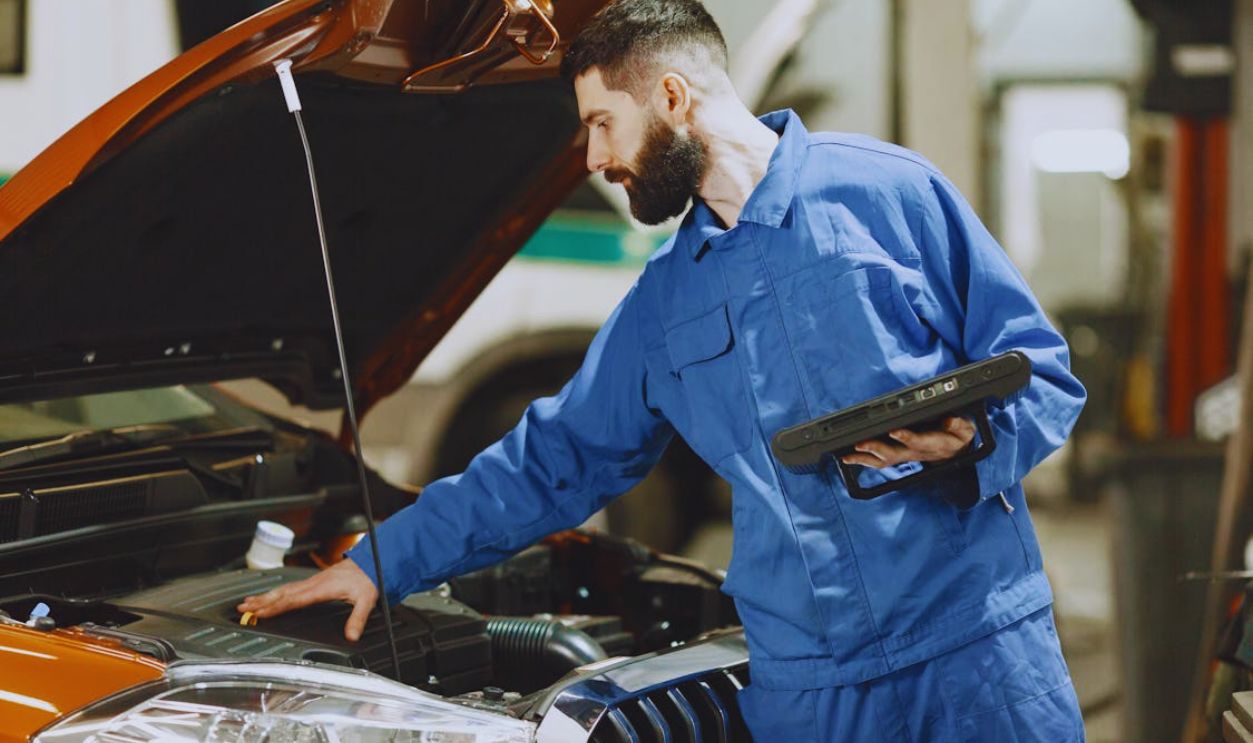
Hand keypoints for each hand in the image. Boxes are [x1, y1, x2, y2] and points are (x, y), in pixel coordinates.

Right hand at [236, 558, 377, 641]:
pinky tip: (269, 596)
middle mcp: (313, 583)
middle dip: (261, 601)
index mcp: (322, 588)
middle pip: (282, 593)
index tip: (260, 613)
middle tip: (243, 608)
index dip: (276, 607)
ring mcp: (312, 581)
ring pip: (284, 589)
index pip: (294, 600)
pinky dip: (276, 592)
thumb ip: (358, 618)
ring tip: (248, 602)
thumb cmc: (367, 579)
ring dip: (265, 596)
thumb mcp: (366, 600)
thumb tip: (352, 636)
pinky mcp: (314, 581)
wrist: (371, 562)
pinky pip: (290, 587)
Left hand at [840, 416, 974, 468]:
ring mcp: (906, 456)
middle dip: (876, 449)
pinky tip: (848, 458)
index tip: (894, 430)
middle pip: (894, 455)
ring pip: (883, 461)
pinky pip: (879, 462)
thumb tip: (949, 420)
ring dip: (864, 459)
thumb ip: (958, 425)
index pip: (918, 442)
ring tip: (847, 456)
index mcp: (933, 444)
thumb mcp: (965, 430)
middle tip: (860, 443)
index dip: (906, 437)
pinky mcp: (899, 456)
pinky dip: (863, 461)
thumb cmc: (958, 438)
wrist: (956, 453)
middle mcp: (916, 453)